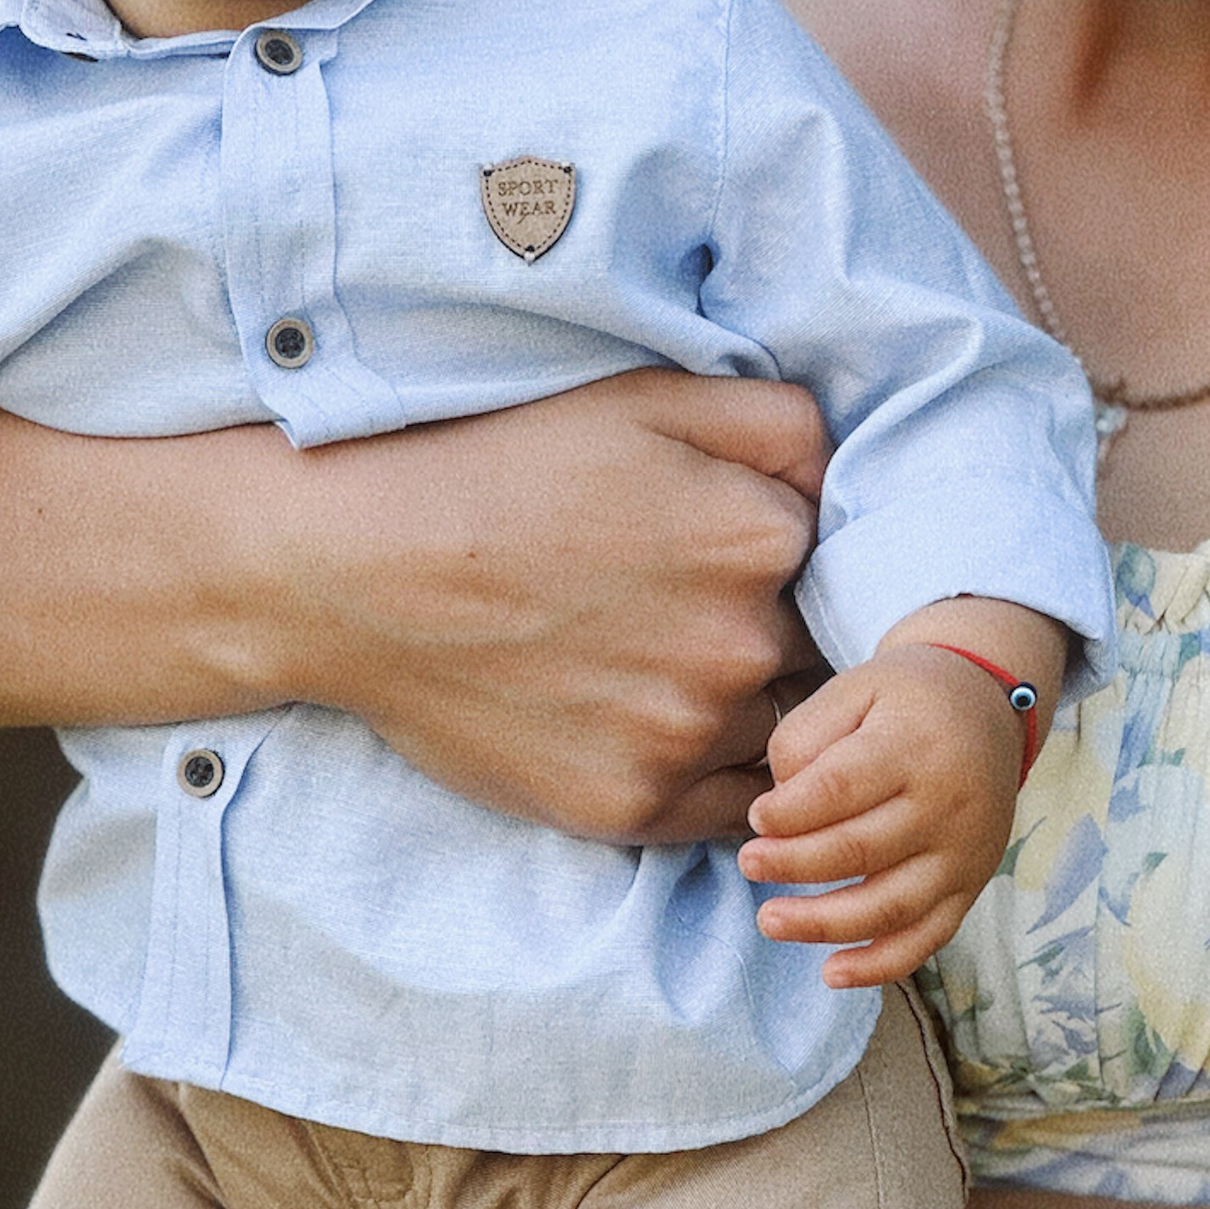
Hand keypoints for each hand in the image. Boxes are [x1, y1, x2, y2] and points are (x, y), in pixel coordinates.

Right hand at [0, 371, 830, 849]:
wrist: (349, 572)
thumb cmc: (496, 464)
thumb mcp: (645, 398)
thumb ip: (782, 422)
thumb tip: (860, 466)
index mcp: (761, 533)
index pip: (861, 555)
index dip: (821, 548)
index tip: (770, 542)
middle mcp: (741, 646)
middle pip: (830, 652)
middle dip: (796, 628)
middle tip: (712, 600)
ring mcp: (686, 740)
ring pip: (788, 736)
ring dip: (762, 708)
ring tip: (673, 657)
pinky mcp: (631, 811)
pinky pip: (729, 808)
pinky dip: (713, 773)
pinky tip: (652, 717)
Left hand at [741, 608, 1055, 986]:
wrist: (987, 708)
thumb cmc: (905, 700)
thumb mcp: (854, 688)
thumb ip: (806, 737)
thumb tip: (776, 808)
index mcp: (913, 745)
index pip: (844, 787)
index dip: (792, 812)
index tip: (755, 819)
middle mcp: (946, 804)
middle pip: (862, 849)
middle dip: (794, 864)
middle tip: (748, 863)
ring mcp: (963, 852)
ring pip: (891, 905)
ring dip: (824, 922)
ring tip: (769, 920)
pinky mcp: (970, 886)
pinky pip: (928, 938)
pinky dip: (881, 965)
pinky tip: (832, 973)